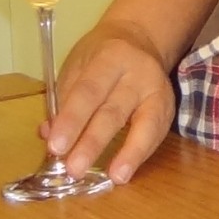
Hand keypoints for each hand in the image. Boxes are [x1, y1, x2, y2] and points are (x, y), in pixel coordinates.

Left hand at [42, 19, 177, 183]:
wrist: (141, 39)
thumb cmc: (101, 57)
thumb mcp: (77, 65)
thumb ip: (65, 99)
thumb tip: (50, 135)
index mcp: (109, 57)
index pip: (87, 92)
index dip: (71, 120)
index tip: (55, 147)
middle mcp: (138, 73)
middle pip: (114, 111)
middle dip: (93, 143)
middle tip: (75, 170)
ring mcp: (158, 90)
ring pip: (145, 124)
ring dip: (128, 154)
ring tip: (114, 178)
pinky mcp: (169, 107)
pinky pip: (156, 134)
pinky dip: (140, 154)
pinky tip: (125, 172)